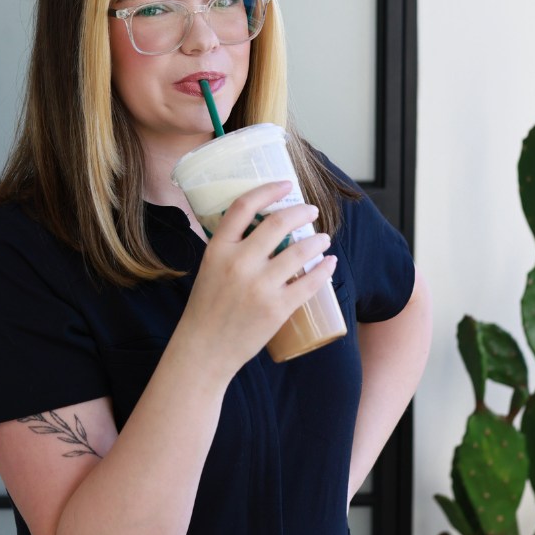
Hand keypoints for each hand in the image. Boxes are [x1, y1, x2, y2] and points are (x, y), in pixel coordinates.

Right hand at [175, 180, 336, 379]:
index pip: (244, 206)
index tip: (285, 185)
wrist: (204, 349)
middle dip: (301, 212)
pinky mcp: (276, 308)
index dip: (267, 190)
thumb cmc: (206, 308)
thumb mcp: (210, 268)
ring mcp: (259, 287)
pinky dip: (324, 269)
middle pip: (278, 223)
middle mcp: (238, 263)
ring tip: (323, 239)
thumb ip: (231, 248)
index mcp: (217, 249)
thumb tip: (261, 230)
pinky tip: (330, 263)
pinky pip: (309, 283)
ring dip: (317, 240)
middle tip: (312, 211)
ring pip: (299, 251)